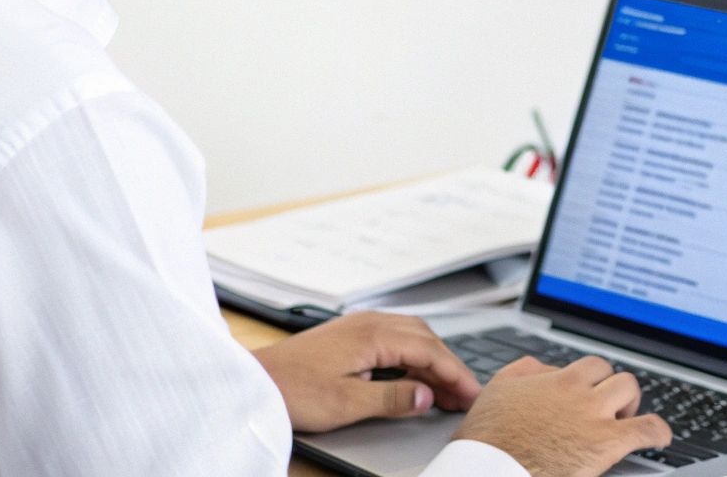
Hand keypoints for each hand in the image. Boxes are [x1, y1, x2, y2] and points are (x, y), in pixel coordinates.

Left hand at [252, 312, 481, 432]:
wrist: (255, 381)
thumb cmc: (293, 390)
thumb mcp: (347, 403)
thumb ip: (392, 397)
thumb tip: (427, 395)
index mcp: (373, 335)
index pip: (430, 352)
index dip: (455, 374)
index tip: (472, 393)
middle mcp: (369, 323)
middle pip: (425, 339)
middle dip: (448, 366)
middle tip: (463, 394)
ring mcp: (358, 326)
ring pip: (411, 336)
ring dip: (432, 360)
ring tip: (444, 389)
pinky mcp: (348, 335)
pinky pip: (394, 338)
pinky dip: (412, 356)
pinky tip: (413, 374)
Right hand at [452, 355, 671, 476]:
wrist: (490, 467)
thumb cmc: (488, 439)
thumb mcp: (498, 392)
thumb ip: (524, 373)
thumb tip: (543, 369)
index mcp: (554, 381)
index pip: (589, 366)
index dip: (595, 379)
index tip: (595, 389)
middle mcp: (577, 392)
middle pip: (613, 374)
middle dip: (615, 389)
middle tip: (610, 408)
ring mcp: (594, 415)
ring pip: (631, 390)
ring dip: (633, 404)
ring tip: (629, 419)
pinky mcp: (607, 442)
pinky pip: (648, 428)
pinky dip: (659, 431)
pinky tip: (660, 437)